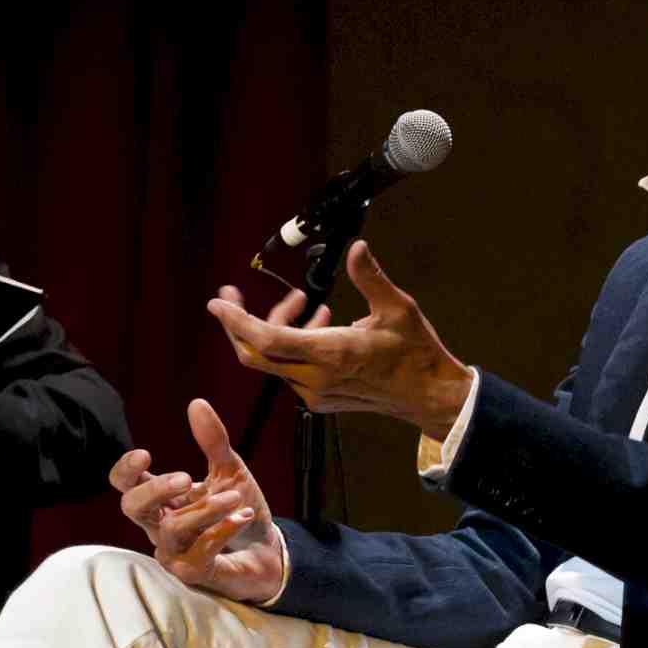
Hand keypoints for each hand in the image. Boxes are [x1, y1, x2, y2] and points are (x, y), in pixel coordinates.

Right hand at [108, 399, 285, 603]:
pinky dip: (222, 531)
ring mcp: (172, 552)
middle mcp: (159, 525)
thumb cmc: (239, 510)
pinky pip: (198, 552)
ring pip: (171, 529)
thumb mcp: (230, 471)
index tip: (144, 454)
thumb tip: (196, 402)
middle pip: (132, 508)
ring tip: (235, 496)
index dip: (126, 471)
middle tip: (185, 477)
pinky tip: (243, 516)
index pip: (126, 485)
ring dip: (205, 509)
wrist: (268, 551)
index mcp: (162, 499)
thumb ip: (213, 442)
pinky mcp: (192, 572)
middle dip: (155, 490)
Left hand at [206, 240, 474, 440]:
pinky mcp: (320, 399)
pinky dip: (292, 342)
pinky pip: (290, 369)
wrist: (429, 396)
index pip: (267, 340)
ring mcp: (315, 392)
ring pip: (274, 358)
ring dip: (276, 327)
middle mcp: (316, 377)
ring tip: (304, 301)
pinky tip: (320, 322)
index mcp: (332, 354)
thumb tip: (357, 248)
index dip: (237, 321)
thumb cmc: (416, 352)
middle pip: (256, 353)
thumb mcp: (398, 308)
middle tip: (231, 294)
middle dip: (238, 322)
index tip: (219, 301)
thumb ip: (370, 278)